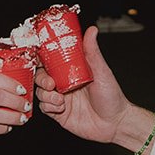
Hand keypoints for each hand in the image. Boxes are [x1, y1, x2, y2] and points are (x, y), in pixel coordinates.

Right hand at [33, 25, 135, 143]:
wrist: (114, 123)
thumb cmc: (112, 96)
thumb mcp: (101, 71)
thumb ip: (92, 52)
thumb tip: (91, 30)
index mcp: (72, 71)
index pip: (51, 61)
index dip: (42, 59)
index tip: (39, 58)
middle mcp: (64, 83)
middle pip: (41, 76)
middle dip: (41, 79)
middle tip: (51, 84)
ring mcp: (60, 98)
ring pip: (41, 92)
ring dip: (46, 95)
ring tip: (60, 99)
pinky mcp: (58, 113)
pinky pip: (44, 107)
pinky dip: (49, 106)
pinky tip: (61, 108)